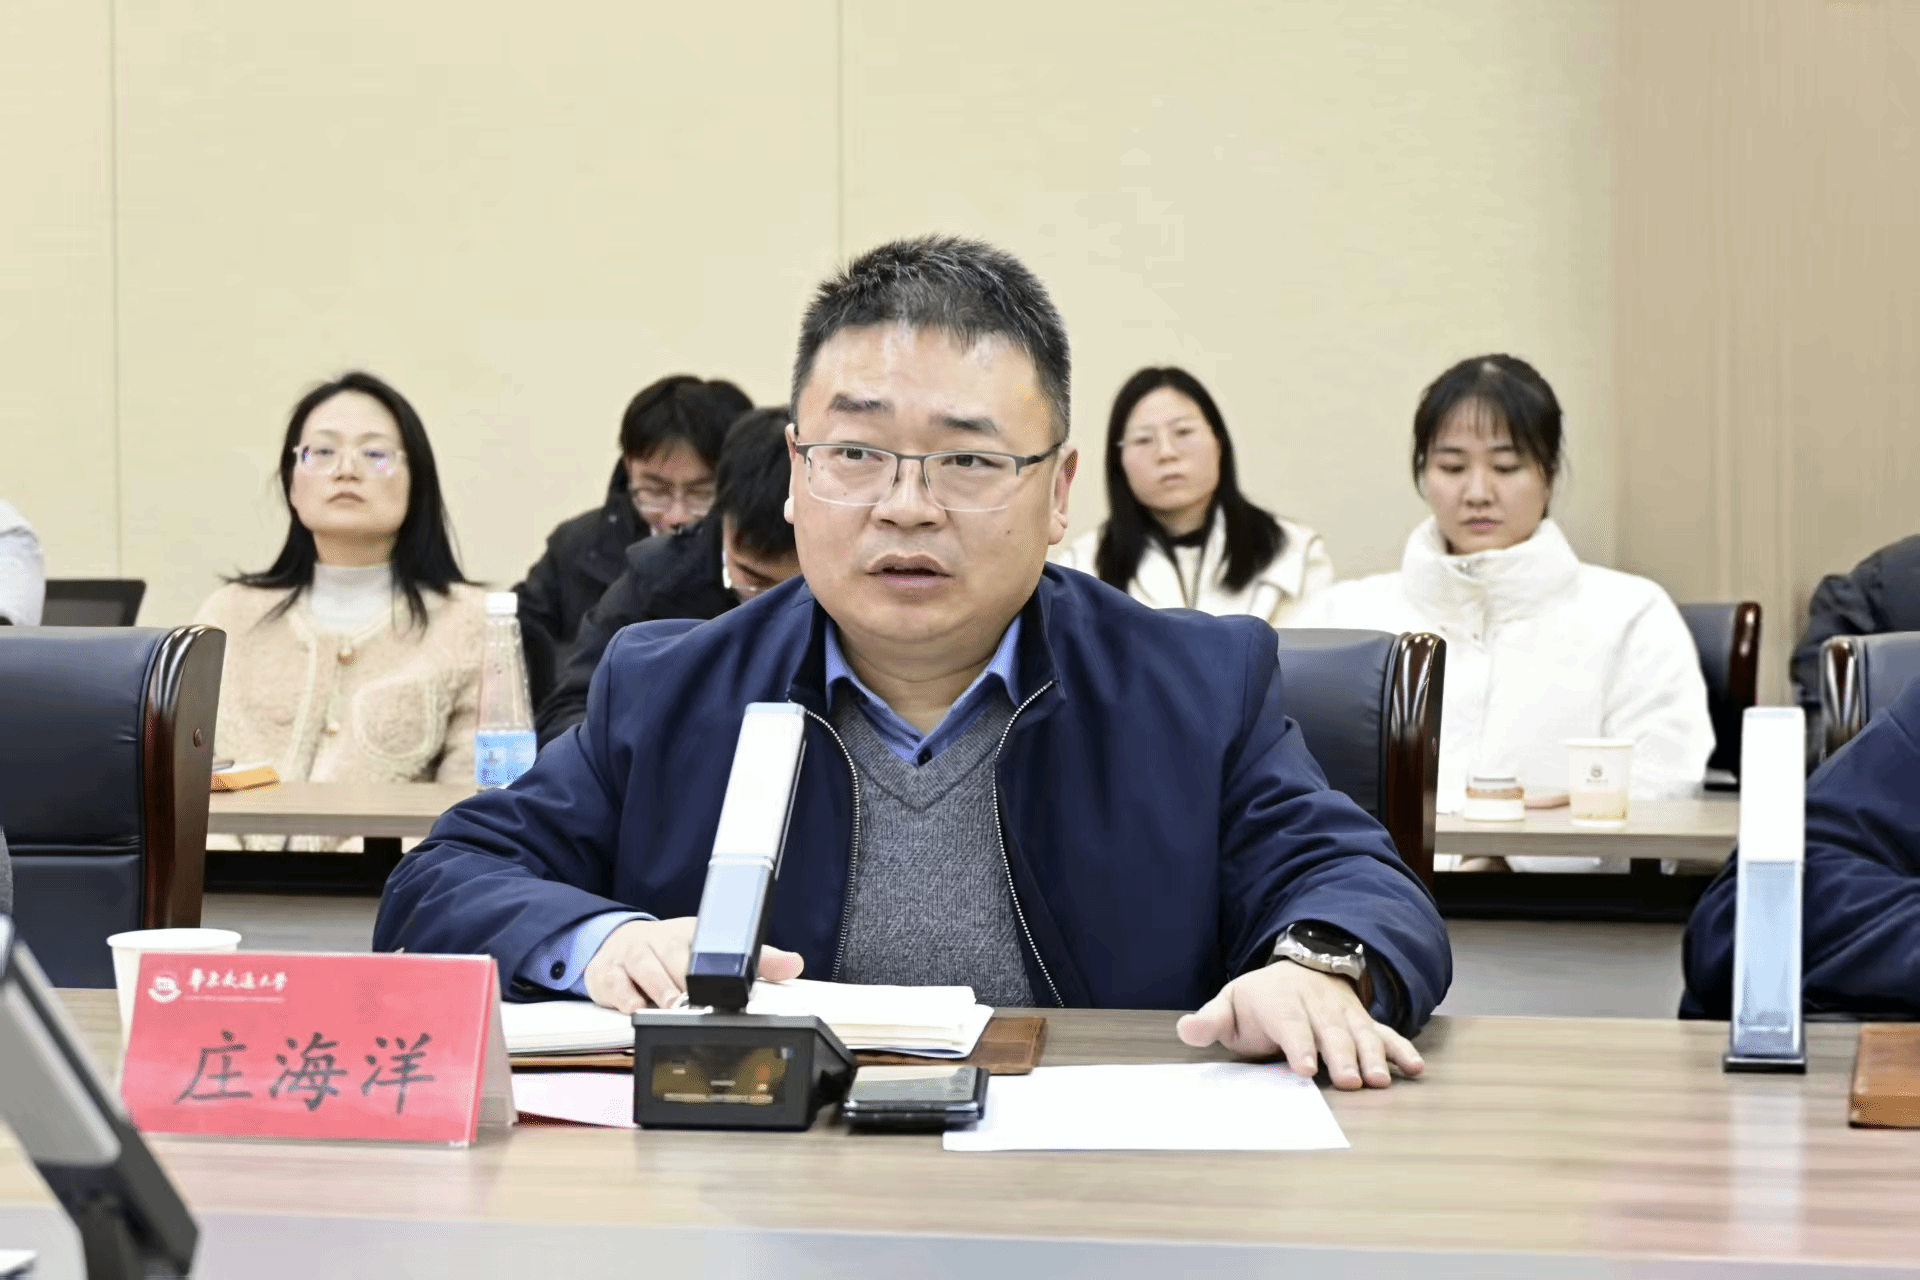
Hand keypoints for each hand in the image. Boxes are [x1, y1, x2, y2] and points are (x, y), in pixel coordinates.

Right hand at [582, 917, 803, 1013]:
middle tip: (695, 1001)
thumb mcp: (711, 951)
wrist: (618, 942)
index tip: (726, 978)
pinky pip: (611, 981)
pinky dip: (621, 995)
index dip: (715, 957)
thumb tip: (794, 964)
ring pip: (642, 966)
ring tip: (670, 1005)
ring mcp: (630, 954)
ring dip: (657, 986)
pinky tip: (632, 1007)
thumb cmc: (671, 952)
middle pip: (672, 954)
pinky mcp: (605, 971)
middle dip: (684, 979)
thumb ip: (755, 961)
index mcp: (689, 934)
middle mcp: (659, 940)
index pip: (706, 941)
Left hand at [1175, 960, 1423, 1089]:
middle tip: (1350, 1082)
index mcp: (1279, 1001)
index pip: (1290, 1024)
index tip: (1305, 1068)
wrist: (1296, 970)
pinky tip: (1415, 1068)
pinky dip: (1401, 1048)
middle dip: (1341, 1055)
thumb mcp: (1229, 1004)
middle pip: (1330, 1031)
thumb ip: (1210, 1021)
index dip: (1298, 1045)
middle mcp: (1315, 1004)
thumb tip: (1186, 1029)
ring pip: (1360, 1033)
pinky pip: (1384, 1033)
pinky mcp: (1362, 1021)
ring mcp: (1342, 1012)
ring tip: (1381, 1081)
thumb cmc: (1258, 1000)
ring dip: (1373, 1056)